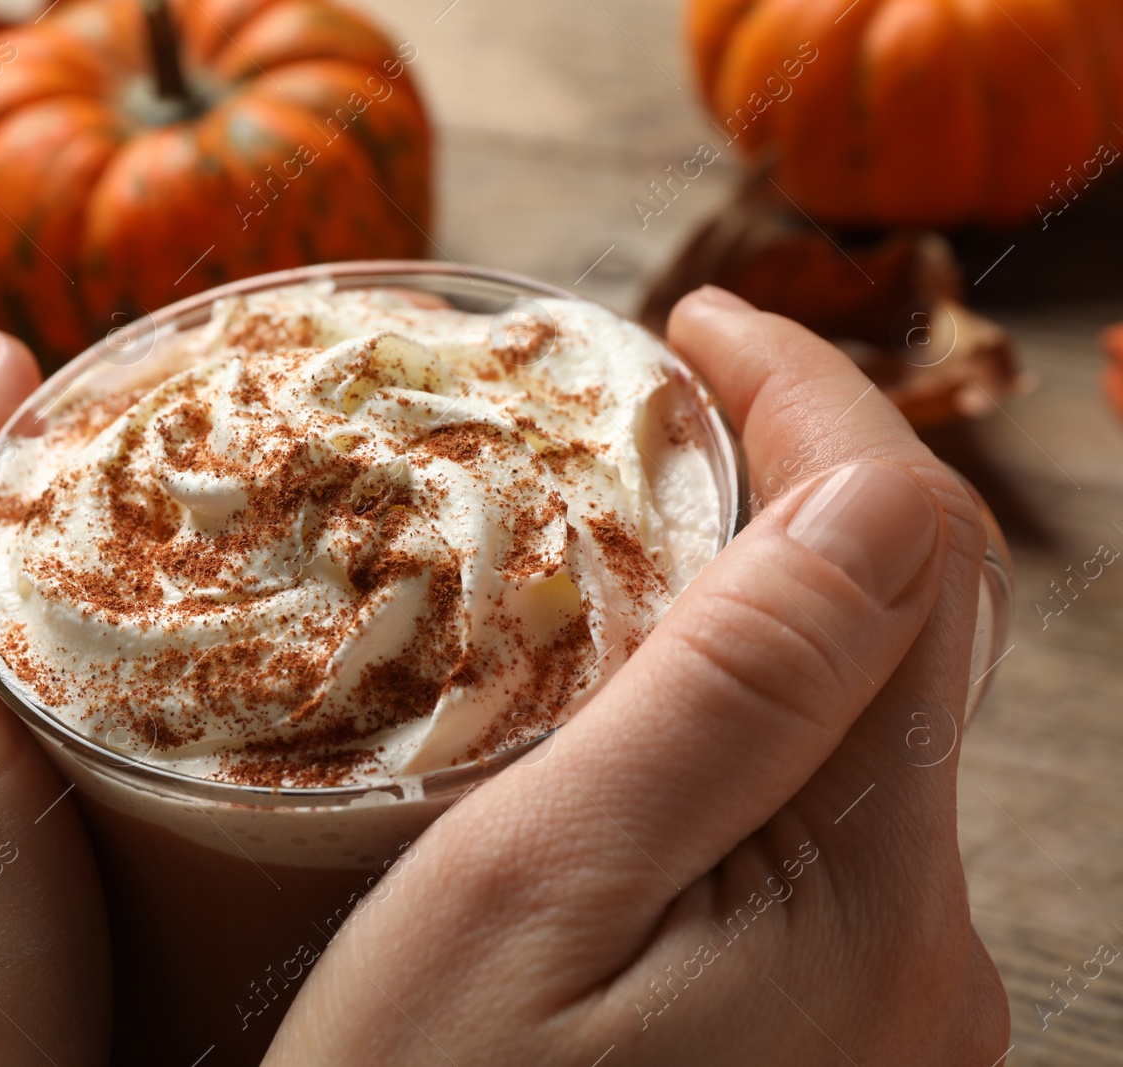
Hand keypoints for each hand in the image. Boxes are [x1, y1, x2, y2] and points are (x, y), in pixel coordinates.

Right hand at [265, 288, 1010, 1063]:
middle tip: (646, 397)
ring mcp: (885, 992)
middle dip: (791, 475)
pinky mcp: (826, 1021)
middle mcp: (925, 945)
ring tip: (628, 506)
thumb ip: (724, 709)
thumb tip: (873, 498)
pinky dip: (744, 704)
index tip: (691, 318)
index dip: (815, 404)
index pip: (910, 559)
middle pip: (904, 629)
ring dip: (763, 585)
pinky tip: (644, 682)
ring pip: (860, 714)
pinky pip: (815, 807)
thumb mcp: (536, 905)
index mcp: (869, 897)